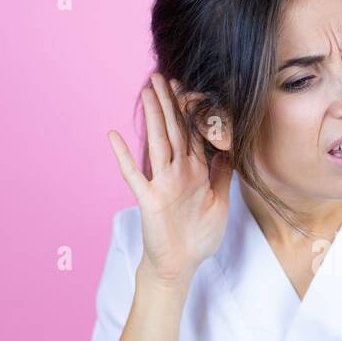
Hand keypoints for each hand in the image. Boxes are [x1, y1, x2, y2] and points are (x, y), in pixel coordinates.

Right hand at [106, 73, 232, 285]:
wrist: (182, 265)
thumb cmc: (199, 236)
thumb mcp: (220, 203)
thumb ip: (222, 175)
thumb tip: (227, 148)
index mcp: (196, 172)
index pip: (192, 135)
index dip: (189, 111)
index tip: (186, 87)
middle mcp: (177, 173)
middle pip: (173, 131)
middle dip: (168, 103)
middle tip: (161, 76)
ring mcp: (161, 184)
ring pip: (158, 143)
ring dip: (152, 117)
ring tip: (146, 91)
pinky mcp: (149, 199)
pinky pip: (134, 175)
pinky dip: (124, 156)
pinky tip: (114, 136)